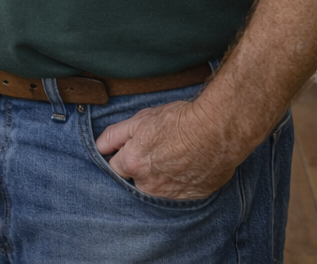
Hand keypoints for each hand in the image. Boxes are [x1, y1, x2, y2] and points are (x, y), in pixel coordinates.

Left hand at [94, 98, 240, 199]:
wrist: (217, 130)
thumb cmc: (178, 121)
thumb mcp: (140, 120)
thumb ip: (115, 135)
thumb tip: (99, 146)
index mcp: (133, 165)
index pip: (114, 167)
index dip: (121, 156)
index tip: (129, 149)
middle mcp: (150, 185)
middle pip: (135, 181)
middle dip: (140, 169)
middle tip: (155, 152)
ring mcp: (172, 194)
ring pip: (157, 188)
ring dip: (159, 177)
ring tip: (173, 157)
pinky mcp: (192, 196)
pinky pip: (179, 192)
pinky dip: (179, 182)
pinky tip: (186, 166)